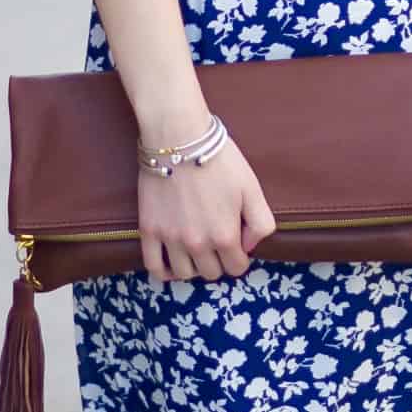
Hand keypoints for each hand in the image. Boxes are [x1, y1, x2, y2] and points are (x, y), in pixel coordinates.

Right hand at [139, 140, 277, 283]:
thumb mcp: (252, 188)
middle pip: (211, 272)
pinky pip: (154, 266)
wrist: (179, 137)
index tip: (236, 244)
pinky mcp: (150, 230)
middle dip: (218, 261)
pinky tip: (172, 264)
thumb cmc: (219, 160)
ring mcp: (171, 239)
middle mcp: (198, 244)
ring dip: (194, 267)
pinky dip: (164, 272)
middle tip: (217, 242)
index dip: (240, 257)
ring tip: (197, 251)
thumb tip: (248, 247)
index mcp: (225, 236)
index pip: (236, 267)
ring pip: (185, 273)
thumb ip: (261, 224)